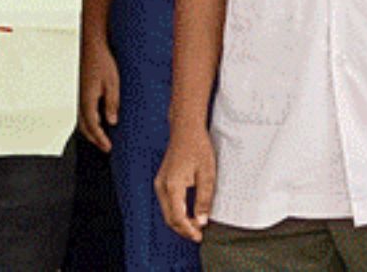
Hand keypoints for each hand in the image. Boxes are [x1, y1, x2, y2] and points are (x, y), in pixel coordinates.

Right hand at [77, 34, 119, 151]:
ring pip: (82, 120)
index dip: (100, 139)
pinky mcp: (83, 91)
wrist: (93, 46)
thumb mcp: (113, 83)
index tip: (108, 148)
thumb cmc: (104, 62)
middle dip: (95, 139)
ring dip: (91, 131)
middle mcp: (81, 100)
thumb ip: (112, 103)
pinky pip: (84, 111)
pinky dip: (90, 121)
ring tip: (102, 137)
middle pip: (84, 127)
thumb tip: (112, 121)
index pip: (93, 126)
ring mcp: (81, 95)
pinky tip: (99, 119)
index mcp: (87, 100)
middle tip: (106, 147)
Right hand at [155, 123, 216, 242]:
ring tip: (195, 226)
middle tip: (198, 235)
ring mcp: (159, 184)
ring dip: (179, 222)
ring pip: (167, 212)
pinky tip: (188, 214)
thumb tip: (201, 221)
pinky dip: (176, 212)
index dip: (188, 230)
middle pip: (169, 218)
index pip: (177, 218)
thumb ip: (204, 199)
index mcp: (172, 186)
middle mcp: (161, 187)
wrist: (186, 131)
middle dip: (183, 229)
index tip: (199, 236)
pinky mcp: (161, 181)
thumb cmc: (198, 149)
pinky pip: (166, 203)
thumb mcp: (207, 175)